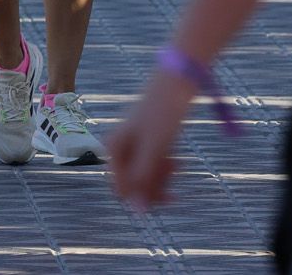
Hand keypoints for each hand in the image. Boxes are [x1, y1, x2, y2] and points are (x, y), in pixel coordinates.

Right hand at [109, 70, 195, 210]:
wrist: (177, 80)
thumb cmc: (162, 111)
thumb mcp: (154, 148)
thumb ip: (144, 178)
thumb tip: (136, 211)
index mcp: (113, 149)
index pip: (121, 189)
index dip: (142, 196)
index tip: (166, 193)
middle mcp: (120, 148)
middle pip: (133, 184)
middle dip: (154, 186)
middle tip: (174, 178)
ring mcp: (135, 145)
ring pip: (145, 176)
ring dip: (162, 178)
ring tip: (178, 164)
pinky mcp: (149, 142)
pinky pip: (154, 165)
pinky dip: (165, 168)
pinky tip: (178, 160)